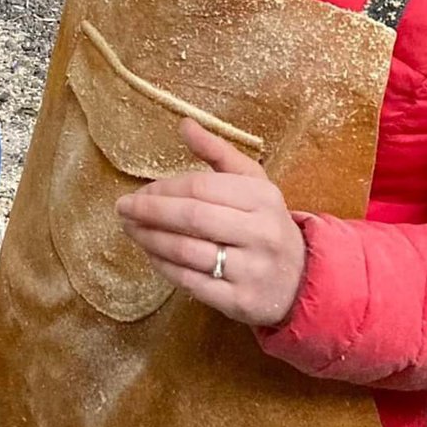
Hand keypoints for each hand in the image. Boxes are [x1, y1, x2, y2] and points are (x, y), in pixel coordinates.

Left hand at [115, 118, 306, 326]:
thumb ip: (217, 152)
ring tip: (129, 229)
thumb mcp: (252, 182)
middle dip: (148, 212)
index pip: (199, 187)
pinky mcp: (242, 302)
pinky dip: (163, 266)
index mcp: (262, 197)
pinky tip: (150, 254)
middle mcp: (261, 233)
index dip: (163, 189)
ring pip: (186, 251)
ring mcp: (252, 270)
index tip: (139, 192)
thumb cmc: (265, 221)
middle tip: (122, 208)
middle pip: (191, 218)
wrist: (304, 280)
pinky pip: (190, 282)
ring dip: (149, 239)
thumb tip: (184, 124)